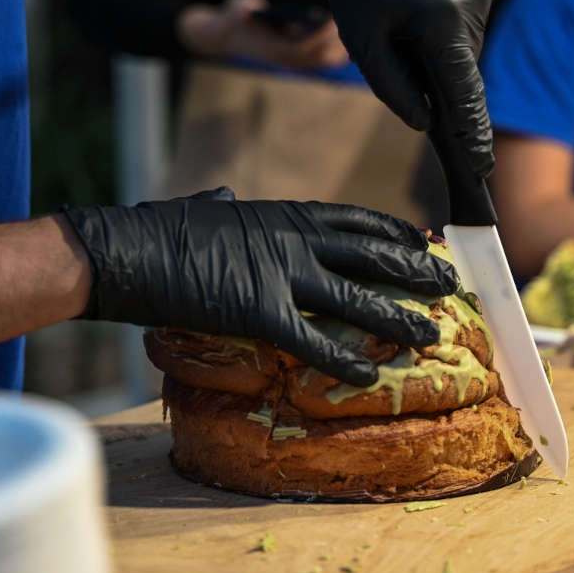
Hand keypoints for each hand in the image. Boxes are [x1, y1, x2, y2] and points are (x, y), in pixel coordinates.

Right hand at [63, 188, 458, 386]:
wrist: (122, 250)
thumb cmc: (157, 231)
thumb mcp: (203, 210)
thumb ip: (225, 206)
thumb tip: (227, 196)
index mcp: (284, 214)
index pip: (357, 223)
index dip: (396, 236)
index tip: (425, 246)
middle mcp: (293, 239)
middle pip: (372, 256)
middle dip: (416, 273)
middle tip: (451, 287)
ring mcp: (279, 273)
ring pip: (356, 298)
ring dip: (398, 318)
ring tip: (433, 335)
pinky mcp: (258, 311)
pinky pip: (312, 341)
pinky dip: (342, 360)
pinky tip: (370, 376)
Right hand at [177, 0, 347, 69]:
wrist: (228, 34)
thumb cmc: (234, 16)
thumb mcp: (234, 8)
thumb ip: (239, 11)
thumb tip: (246, 10)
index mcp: (276, 50)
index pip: (306, 47)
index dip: (322, 35)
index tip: (333, 18)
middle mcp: (289, 60)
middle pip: (323, 56)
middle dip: (338, 38)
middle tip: (351, 17)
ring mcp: (296, 62)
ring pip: (329, 60)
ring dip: (344, 45)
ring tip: (355, 25)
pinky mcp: (302, 58)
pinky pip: (328, 56)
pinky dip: (341, 46)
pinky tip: (351, 32)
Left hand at [325, 0, 499, 177]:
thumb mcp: (360, 33)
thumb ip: (391, 84)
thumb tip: (423, 123)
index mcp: (443, 25)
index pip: (464, 97)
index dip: (471, 136)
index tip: (481, 167)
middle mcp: (472, 12)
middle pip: (459, 75)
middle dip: (437, 85)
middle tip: (411, 67)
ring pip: (458, 51)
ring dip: (433, 53)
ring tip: (401, 17)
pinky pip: (461, 27)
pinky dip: (439, 31)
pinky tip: (416, 5)